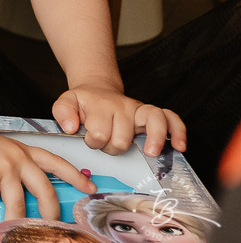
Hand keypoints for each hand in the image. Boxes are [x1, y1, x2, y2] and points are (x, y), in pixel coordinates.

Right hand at [0, 128, 93, 235]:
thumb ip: (10, 170)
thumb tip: (12, 197)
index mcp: (22, 152)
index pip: (56, 163)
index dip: (74, 176)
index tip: (88, 187)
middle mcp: (17, 159)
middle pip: (44, 190)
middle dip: (49, 212)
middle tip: (49, 226)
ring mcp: (3, 168)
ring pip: (17, 204)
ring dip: (12, 222)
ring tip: (7, 231)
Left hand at [53, 84, 186, 156]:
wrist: (97, 90)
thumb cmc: (83, 103)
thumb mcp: (65, 103)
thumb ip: (62, 113)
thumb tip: (71, 128)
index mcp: (100, 106)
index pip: (98, 132)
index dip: (92, 141)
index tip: (89, 139)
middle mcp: (123, 107)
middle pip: (123, 137)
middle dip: (112, 147)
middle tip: (106, 142)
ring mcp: (139, 110)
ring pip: (152, 123)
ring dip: (151, 140)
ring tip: (150, 151)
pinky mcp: (152, 114)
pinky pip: (172, 119)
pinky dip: (178, 132)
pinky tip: (180, 146)